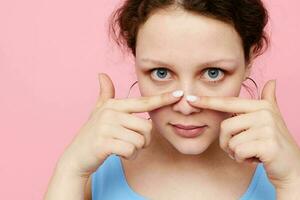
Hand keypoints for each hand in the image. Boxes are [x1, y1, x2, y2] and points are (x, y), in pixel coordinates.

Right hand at [58, 73, 182, 177]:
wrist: (76, 157)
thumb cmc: (92, 134)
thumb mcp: (97, 112)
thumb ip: (104, 94)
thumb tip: (102, 74)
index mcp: (114, 105)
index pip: (143, 102)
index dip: (162, 98)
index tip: (179, 94)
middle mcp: (111, 113)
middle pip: (147, 127)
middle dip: (143, 140)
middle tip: (130, 143)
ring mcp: (106, 127)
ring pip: (140, 141)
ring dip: (135, 150)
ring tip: (122, 148)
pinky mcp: (104, 143)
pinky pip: (131, 151)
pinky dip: (128, 156)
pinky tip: (118, 154)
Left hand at [186, 80, 299, 188]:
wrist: (292, 167)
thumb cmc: (275, 143)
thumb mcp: (273, 119)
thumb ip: (269, 100)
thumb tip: (272, 81)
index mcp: (261, 106)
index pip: (228, 103)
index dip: (208, 101)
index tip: (190, 99)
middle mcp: (264, 113)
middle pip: (225, 126)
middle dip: (227, 142)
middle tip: (242, 148)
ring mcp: (267, 128)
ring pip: (230, 141)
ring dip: (235, 152)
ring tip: (250, 152)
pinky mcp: (268, 145)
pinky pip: (238, 151)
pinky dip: (242, 159)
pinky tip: (255, 159)